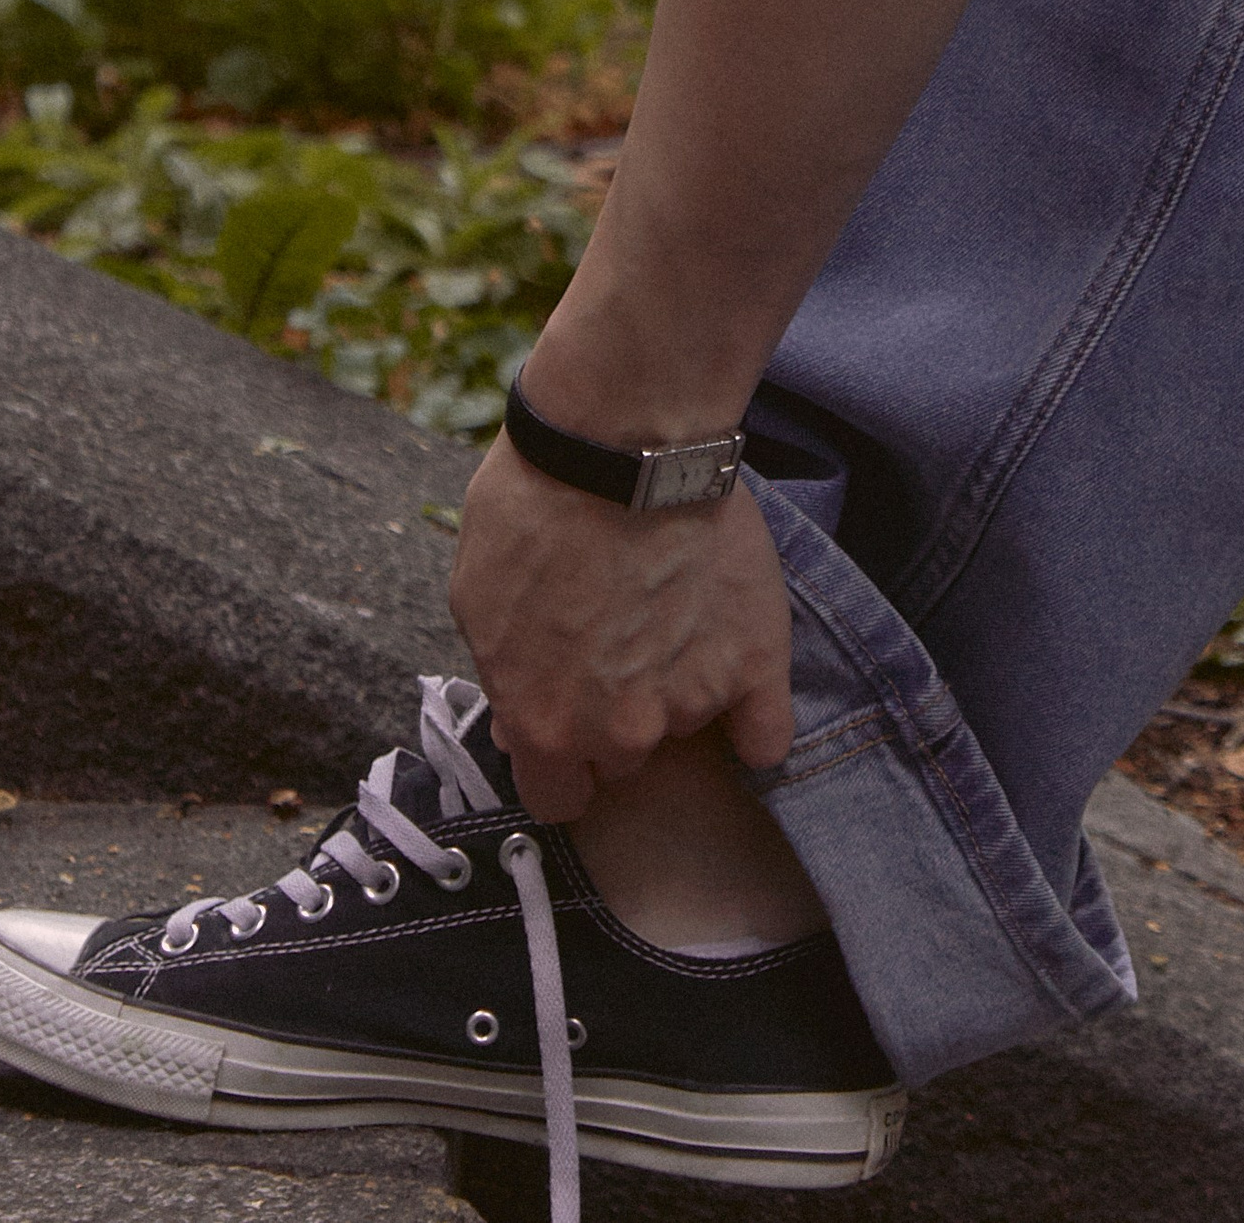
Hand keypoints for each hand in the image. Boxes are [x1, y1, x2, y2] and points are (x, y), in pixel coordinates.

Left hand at [449, 433, 794, 820]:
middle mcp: (619, 731)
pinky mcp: (755, 665)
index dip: (559, 762)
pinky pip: (767, 736)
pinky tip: (737, 676)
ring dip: (675, 686)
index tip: (567, 726)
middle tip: (617, 639)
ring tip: (668, 607)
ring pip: (683, 726)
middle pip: (621, 759)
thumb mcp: (476, 599)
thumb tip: (518, 716)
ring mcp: (692, 701)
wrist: (621, 444)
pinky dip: (754, 716)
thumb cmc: (535, 506)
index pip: (556, 799)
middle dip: (613, 714)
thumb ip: (503, 674)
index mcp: (543, 724)